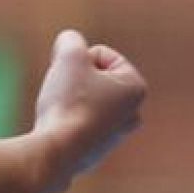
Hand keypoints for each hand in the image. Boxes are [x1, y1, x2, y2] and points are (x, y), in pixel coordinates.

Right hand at [32, 29, 146, 182]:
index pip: (101, 54)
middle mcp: (133, 113)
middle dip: (76, 78)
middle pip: (95, 77)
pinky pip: (78, 121)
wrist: (58, 152)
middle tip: (65, 92)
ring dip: (70, 97)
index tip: (71, 77)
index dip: (78, 59)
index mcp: (136, 88)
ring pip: (86, 99)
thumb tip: (69, 43)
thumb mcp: (69, 56)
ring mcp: (116, 135)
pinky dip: (66, 119)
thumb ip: (71, 40)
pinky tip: (58, 129)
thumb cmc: (70, 101)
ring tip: (60, 111)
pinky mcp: (97, 150)